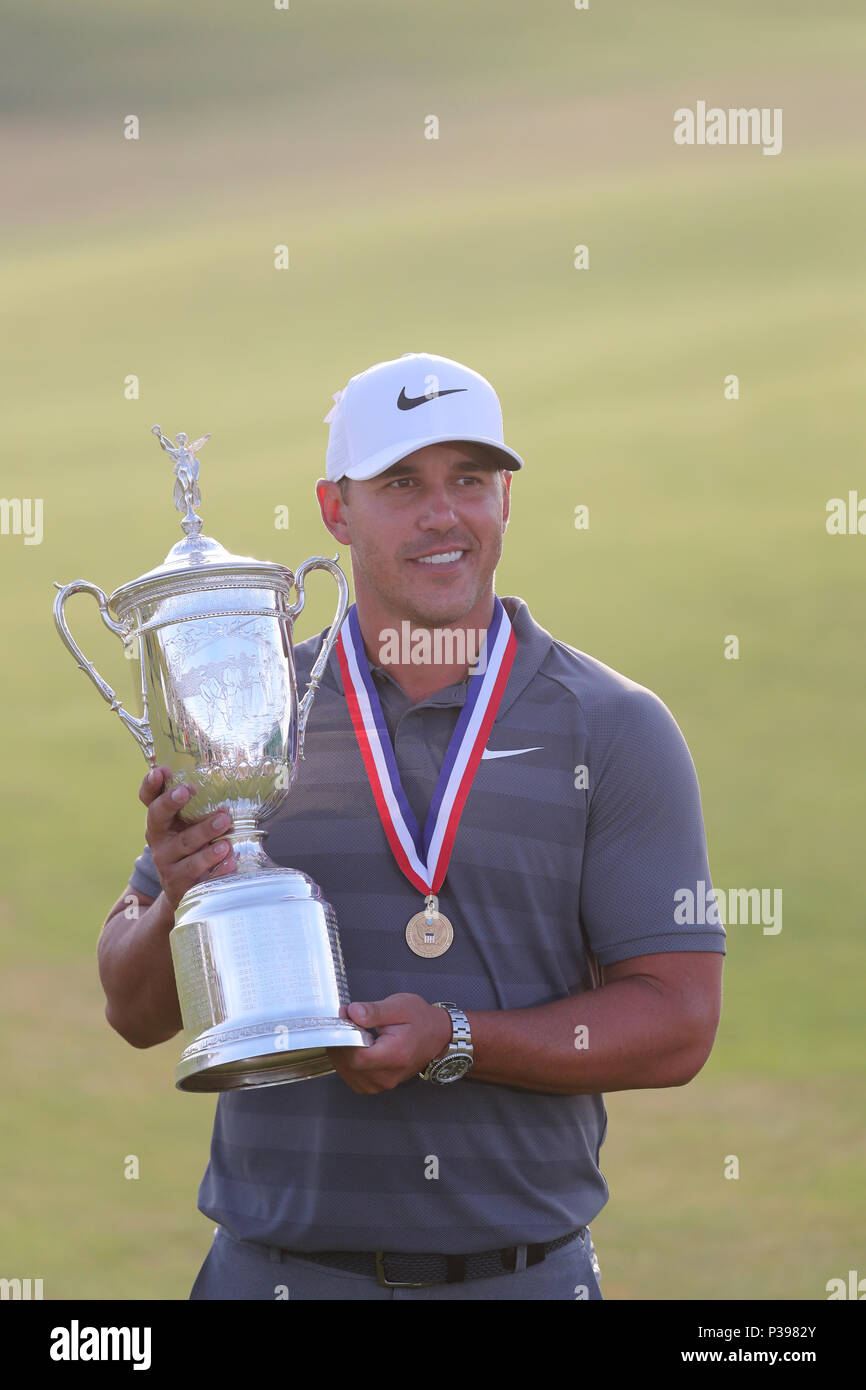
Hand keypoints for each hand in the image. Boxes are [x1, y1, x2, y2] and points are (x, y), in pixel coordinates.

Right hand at [139, 765, 236, 911]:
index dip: (151, 785)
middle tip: (190, 790)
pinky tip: (231, 858)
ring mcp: (168, 864)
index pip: (148, 799)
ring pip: (186, 848)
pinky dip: (218, 868)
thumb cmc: (187, 846)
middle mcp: (158, 841)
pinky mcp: (182, 885)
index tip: (161, 771)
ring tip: (225, 827)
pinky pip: (201, 875)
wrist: (181, 890)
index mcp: (159, 822)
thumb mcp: (185, 825)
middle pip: (159, 818)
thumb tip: (214, 775)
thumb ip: (194, 804)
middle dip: (172, 803)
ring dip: (205, 836)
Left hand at [326, 994, 452, 1094]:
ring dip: (342, 1053)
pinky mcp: (378, 1085)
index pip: (357, 1057)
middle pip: (350, 1066)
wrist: (437, 1035)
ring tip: (351, 1033)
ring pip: (348, 1073)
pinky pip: (353, 1078)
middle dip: (341, 1043)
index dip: (344, 1039)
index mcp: (395, 1055)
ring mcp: (383, 1083)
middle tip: (346, 1022)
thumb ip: (373, 1011)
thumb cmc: (421, 1020)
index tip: (344, 1019)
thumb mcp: (399, 1006)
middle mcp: (388, 1075)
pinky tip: (353, 1047)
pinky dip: (347, 1063)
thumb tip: (352, 1012)